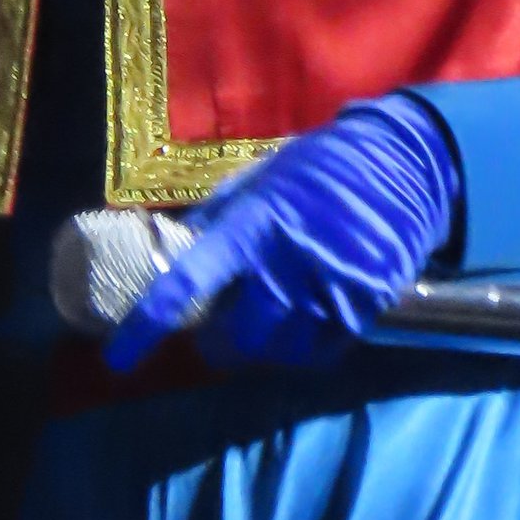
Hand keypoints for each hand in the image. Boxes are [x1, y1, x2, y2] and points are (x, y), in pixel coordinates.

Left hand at [105, 93, 461, 370]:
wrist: (401, 163)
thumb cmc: (318, 166)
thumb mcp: (260, 176)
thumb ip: (219, 217)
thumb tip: (175, 252)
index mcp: (253, 221)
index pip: (190, 280)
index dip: (149, 322)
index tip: (118, 357)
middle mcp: (288, 259)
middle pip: (238, 335)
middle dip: (221, 341)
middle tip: (221, 329)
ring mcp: (329, 286)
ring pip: (279, 351)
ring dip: (264, 347)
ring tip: (266, 323)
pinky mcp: (364, 305)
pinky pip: (321, 352)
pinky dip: (304, 347)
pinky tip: (304, 322)